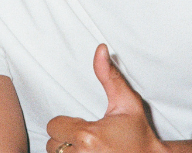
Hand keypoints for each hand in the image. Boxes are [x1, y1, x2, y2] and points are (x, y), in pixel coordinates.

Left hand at [46, 44, 164, 152]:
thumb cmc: (138, 134)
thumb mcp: (127, 102)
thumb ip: (109, 76)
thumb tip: (100, 49)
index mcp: (88, 136)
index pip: (53, 126)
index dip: (66, 124)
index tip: (82, 126)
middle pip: (52, 144)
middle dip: (66, 139)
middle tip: (85, 139)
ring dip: (67, 152)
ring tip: (86, 149)